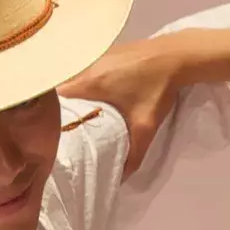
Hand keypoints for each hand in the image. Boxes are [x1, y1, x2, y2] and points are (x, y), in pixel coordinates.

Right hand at [58, 40, 179, 175]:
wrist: (176, 56)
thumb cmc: (158, 90)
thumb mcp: (146, 127)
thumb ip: (134, 155)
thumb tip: (123, 177)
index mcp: (91, 83)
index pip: (56, 95)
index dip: (53, 111)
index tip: (55, 126)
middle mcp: (89, 66)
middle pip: (62, 85)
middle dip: (61, 103)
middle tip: (66, 122)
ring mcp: (97, 56)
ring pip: (74, 74)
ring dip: (73, 91)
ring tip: (78, 109)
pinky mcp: (107, 51)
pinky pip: (86, 67)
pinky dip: (85, 79)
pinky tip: (94, 92)